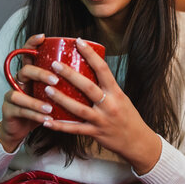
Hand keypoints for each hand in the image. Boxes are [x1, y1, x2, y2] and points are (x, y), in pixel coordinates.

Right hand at [0, 34, 59, 151]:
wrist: (20, 128)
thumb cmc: (41, 108)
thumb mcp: (52, 94)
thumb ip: (64, 84)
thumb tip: (91, 72)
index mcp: (31, 74)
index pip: (29, 53)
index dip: (32, 43)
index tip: (43, 36)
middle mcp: (19, 81)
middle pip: (25, 70)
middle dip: (40, 74)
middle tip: (55, 80)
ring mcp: (11, 95)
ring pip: (19, 94)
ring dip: (36, 101)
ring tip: (50, 107)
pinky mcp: (9, 110)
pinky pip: (21, 111)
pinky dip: (34, 114)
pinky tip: (46, 118)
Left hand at [41, 38, 161, 173]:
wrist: (138, 142)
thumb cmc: (128, 116)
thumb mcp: (121, 97)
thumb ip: (106, 87)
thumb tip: (89, 68)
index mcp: (116, 92)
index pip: (103, 69)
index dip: (91, 54)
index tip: (79, 42)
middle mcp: (109, 105)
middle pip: (88, 87)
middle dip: (70, 75)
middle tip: (54, 64)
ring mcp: (102, 120)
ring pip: (79, 109)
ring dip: (61, 99)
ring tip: (47, 89)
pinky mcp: (95, 133)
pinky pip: (75, 129)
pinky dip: (60, 126)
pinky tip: (46, 121)